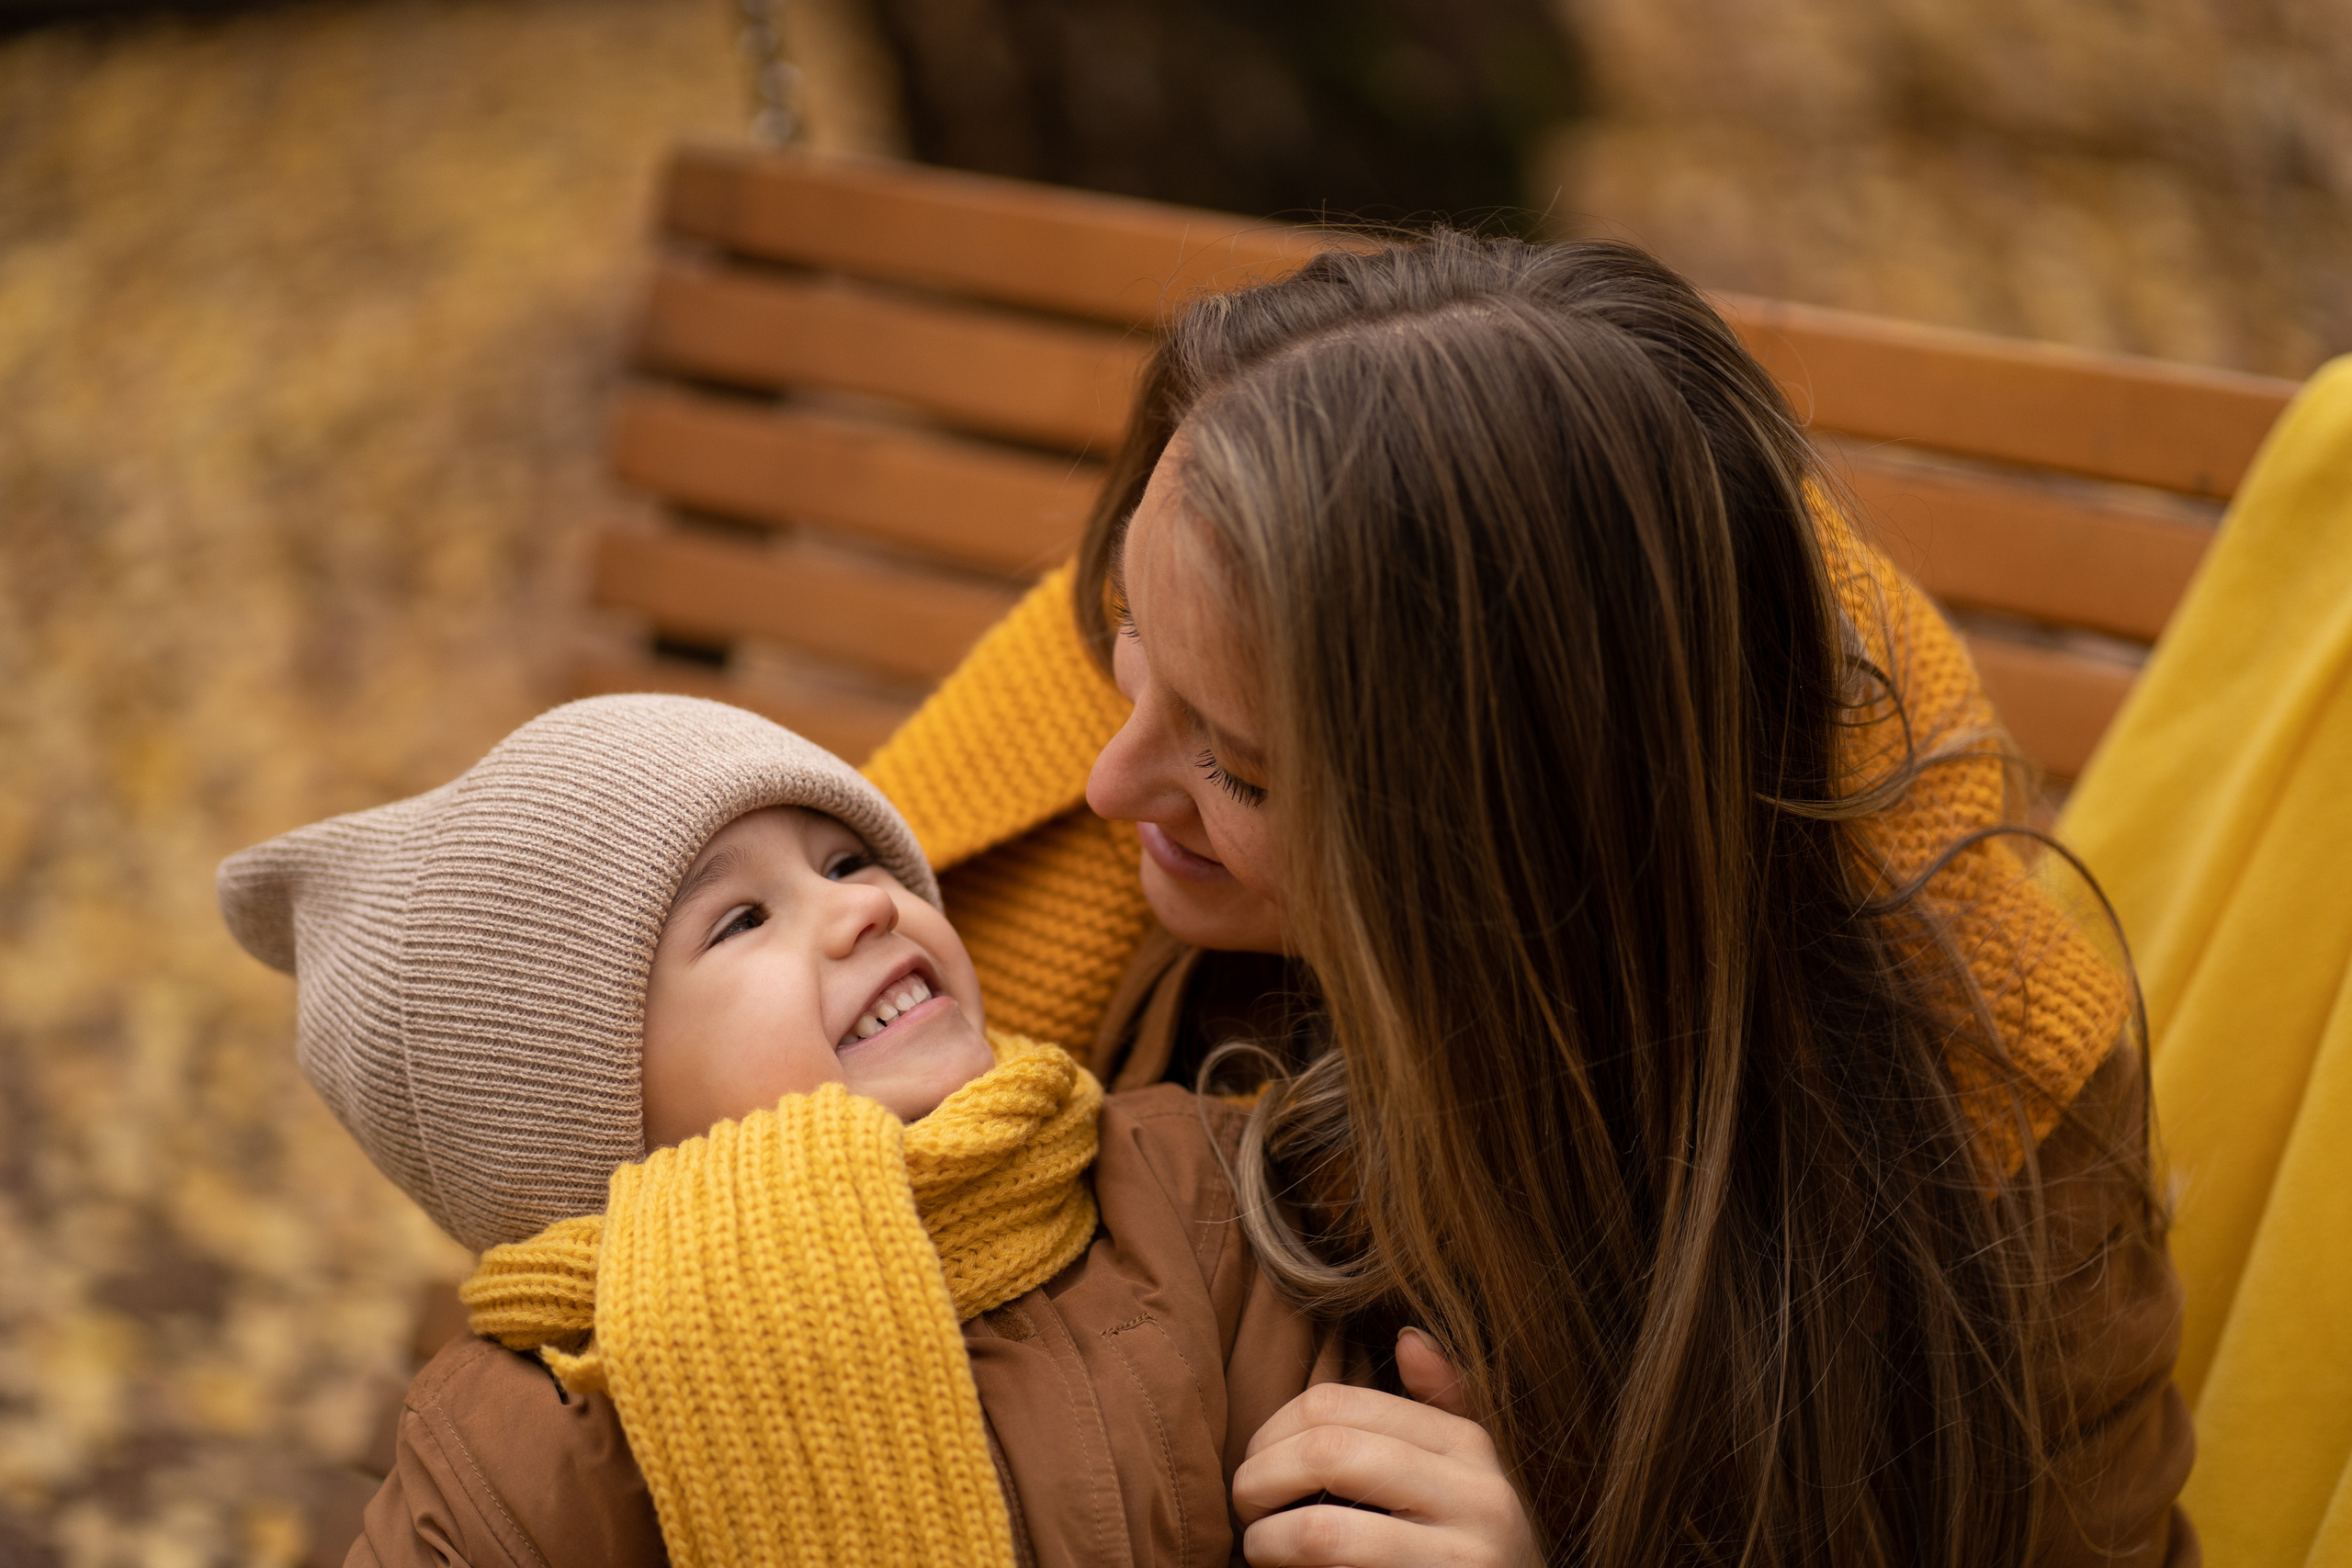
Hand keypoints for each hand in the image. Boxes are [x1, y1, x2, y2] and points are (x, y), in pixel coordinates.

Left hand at [1232, 1328, 1539, 1566]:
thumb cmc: (1470, 1546)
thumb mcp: (1467, 1472)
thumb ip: (1441, 1405)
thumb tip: (1409, 1337)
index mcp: (1467, 1445)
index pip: (1339, 1404)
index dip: (1273, 1428)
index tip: (1255, 1461)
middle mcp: (1477, 1497)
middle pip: (1328, 1452)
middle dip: (1261, 1477)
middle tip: (1245, 1506)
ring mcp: (1461, 1561)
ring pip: (1325, 1532)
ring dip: (1268, 1540)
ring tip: (1259, 1548)